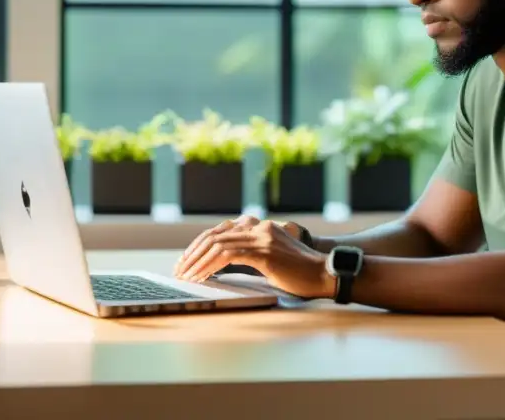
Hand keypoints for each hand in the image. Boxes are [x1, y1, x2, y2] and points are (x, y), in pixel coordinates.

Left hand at [174, 215, 305, 278]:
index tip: (186, 260)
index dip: (200, 245)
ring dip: (198, 262)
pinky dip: (210, 266)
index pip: (221, 231)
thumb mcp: (272, 259)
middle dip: (193, 253)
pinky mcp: (265, 252)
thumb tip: (223, 265)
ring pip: (218, 244)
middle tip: (179, 269)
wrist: (325, 274)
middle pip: (215, 235)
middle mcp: (259, 228)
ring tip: (186, 277)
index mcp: (261, 227)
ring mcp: (262, 238)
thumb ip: (252, 256)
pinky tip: (202, 277)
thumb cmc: (300, 273)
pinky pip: (229, 255)